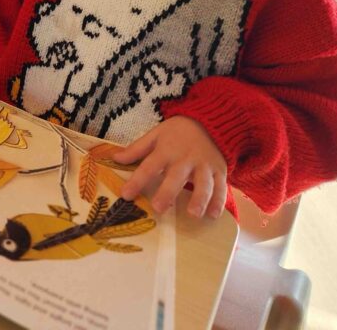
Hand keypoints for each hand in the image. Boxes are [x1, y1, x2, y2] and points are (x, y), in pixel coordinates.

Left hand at [113, 116, 227, 218]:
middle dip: (168, 192)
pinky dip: (219, 201)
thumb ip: (136, 149)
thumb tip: (115, 158)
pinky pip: (221, 187)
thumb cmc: (177, 132)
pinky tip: (213, 215)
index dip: (137, 180)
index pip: (148, 166)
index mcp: (166, 150)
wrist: (208, 121)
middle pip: (176, 176)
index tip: (125, 195)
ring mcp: (204, 165)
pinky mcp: (219, 170)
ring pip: (203, 183)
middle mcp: (185, 158)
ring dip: (199, 199)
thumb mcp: (155, 135)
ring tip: (193, 214)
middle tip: (159, 208)